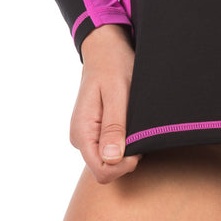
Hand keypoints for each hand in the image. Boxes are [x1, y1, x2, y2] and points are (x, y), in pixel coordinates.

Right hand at [70, 23, 143, 183]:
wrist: (106, 48)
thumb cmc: (114, 65)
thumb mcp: (118, 92)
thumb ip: (114, 126)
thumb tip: (111, 159)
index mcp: (82, 131)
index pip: (102, 171)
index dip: (124, 165)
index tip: (140, 145)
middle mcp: (80, 137)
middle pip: (106, 169)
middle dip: (127, 158)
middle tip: (140, 130)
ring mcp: (86, 135)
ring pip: (109, 161)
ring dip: (127, 148)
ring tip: (135, 122)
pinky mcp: (94, 131)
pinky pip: (110, 149)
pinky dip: (124, 142)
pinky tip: (131, 124)